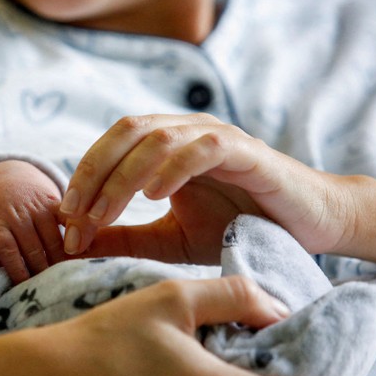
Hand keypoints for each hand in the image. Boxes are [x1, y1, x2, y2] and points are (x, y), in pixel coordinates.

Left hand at [0, 160, 65, 281]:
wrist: (6, 177)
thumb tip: (2, 272)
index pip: (8, 250)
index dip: (18, 271)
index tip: (25, 287)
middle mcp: (17, 214)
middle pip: (33, 249)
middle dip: (41, 272)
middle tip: (49, 290)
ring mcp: (37, 207)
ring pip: (53, 240)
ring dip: (60, 262)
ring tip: (65, 278)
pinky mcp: (54, 201)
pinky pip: (67, 220)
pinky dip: (76, 236)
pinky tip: (81, 252)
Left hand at [60, 114, 353, 261]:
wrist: (309, 228)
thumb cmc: (239, 228)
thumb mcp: (168, 238)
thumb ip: (125, 237)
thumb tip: (73, 244)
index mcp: (164, 146)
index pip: (111, 146)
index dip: (82, 179)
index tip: (65, 222)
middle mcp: (186, 131)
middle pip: (125, 132)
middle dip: (92, 173)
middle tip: (74, 215)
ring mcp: (216, 137)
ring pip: (156, 137)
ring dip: (122, 176)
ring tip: (104, 214)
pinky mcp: (246, 152)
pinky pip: (201, 148)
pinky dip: (172, 168)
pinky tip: (153, 197)